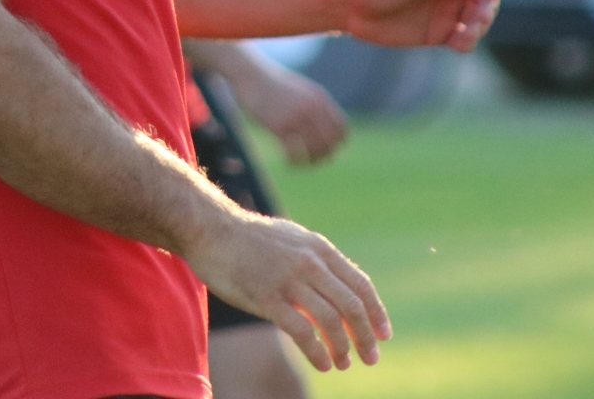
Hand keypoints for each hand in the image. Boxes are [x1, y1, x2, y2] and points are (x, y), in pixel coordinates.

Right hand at [182, 209, 389, 371]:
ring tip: (343, 364)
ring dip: (343, 349)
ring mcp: (289, 280)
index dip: (376, 313)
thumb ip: (315, 260)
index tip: (383, 335)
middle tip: (371, 358)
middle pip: (352, 306)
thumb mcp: (292, 239)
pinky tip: (322, 364)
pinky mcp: (267, 298)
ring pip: (331, 322)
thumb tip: (335, 285)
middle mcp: (310, 263)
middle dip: (366, 337)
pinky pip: (303, 332)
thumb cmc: (248, 238)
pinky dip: (318, 352)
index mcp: (319, 248)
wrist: (210, 228)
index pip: (361, 285)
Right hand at [228, 62, 347, 164]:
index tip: (328, 151)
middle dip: (324, 156)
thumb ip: (315, 105)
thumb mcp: (301, 89)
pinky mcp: (279, 125)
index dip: (337, 144)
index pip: (341, 129)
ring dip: (309, 162)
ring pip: (313, 149)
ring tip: (300, 164)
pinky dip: (293, 161)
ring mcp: (296, 116)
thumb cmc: (273, 84)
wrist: (251, 74)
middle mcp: (311, 107)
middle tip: (314, 162)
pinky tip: (287, 162)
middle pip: (329, 142)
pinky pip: (294, 151)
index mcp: (319, 98)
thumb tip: (326, 126)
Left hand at [344, 0, 499, 51]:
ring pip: (478, 19)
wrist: (353, 8)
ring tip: (463, 37)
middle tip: (477, 20)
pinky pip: (463, 39)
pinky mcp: (440, 32)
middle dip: (487, 8)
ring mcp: (447, 10)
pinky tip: (457, 45)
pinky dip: (467, 43)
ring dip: (479, 28)